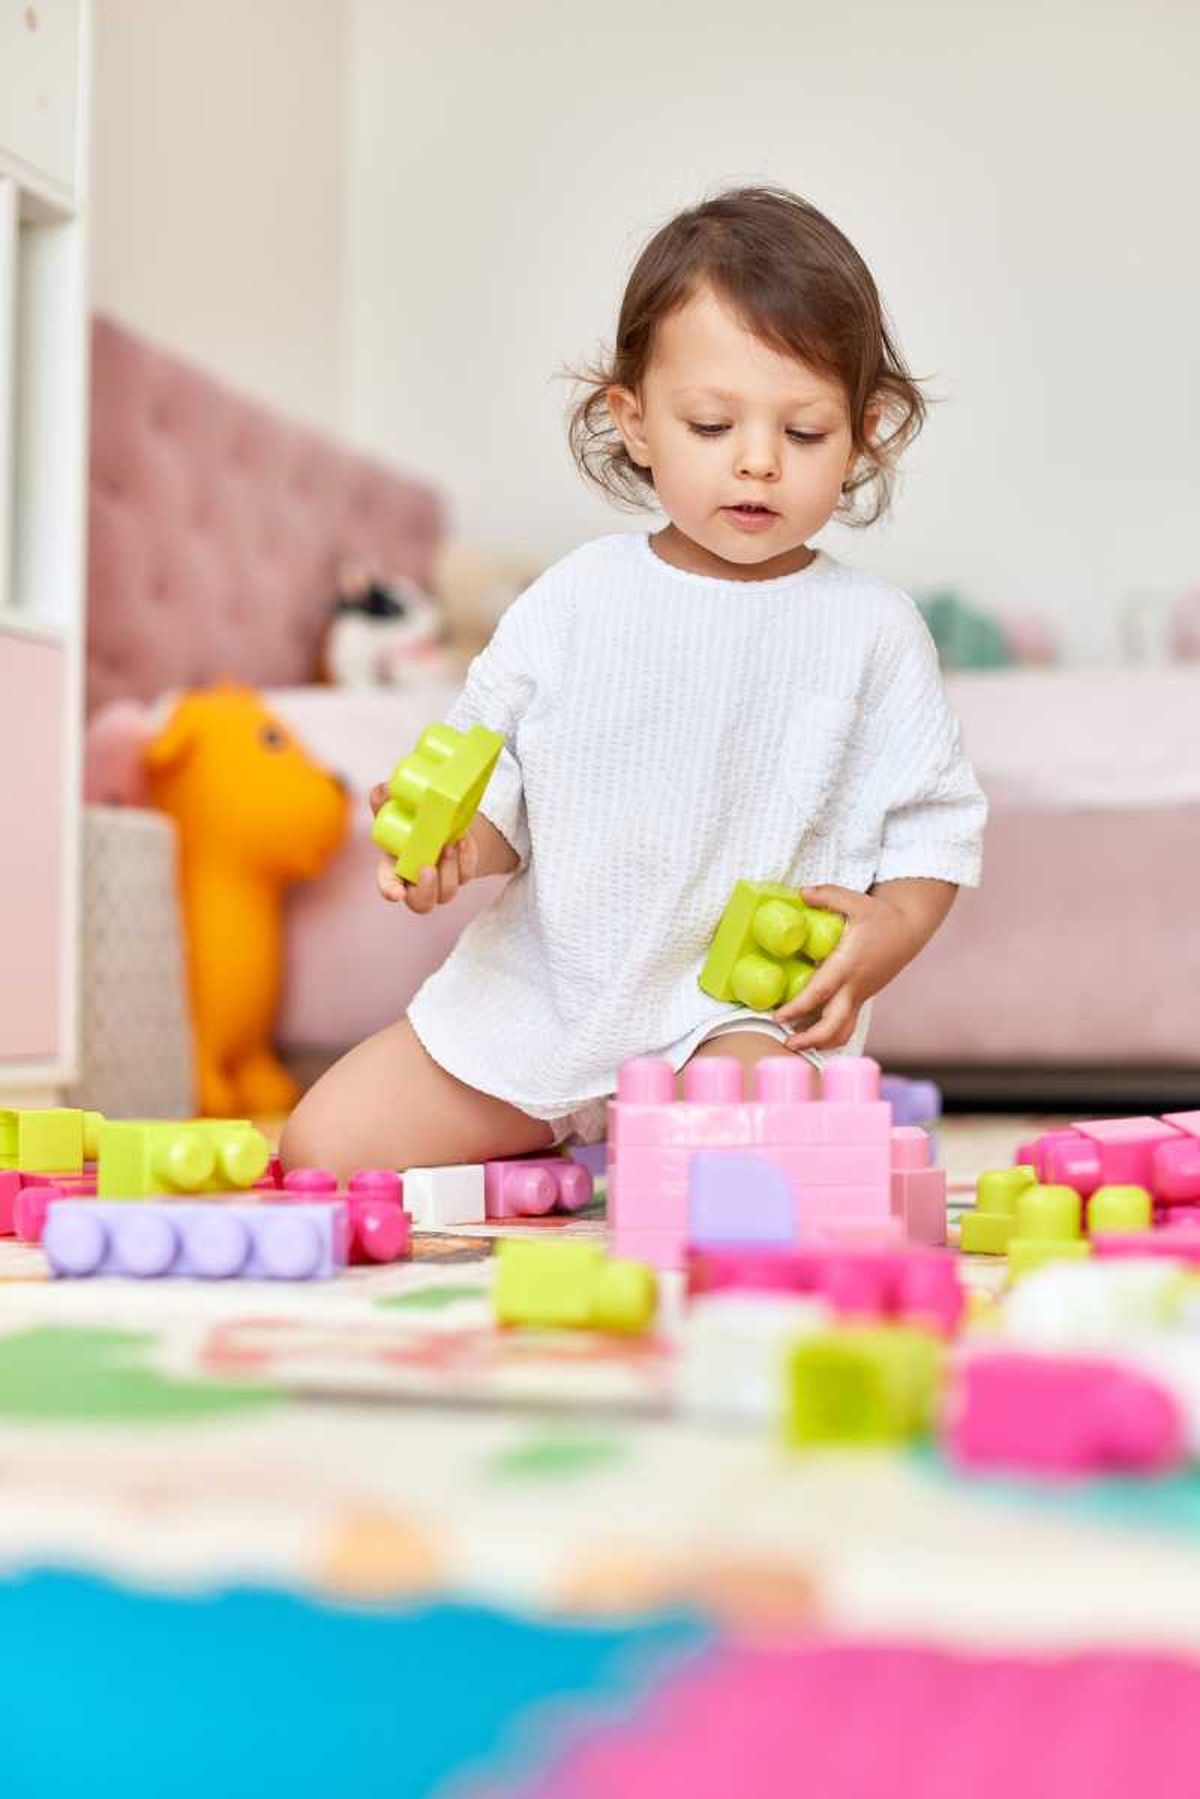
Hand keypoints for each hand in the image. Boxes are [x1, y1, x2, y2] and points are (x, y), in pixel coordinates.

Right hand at [369, 781, 478, 912]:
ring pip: (447, 892)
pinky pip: (466, 875)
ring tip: (449, 844)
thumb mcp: (395, 810)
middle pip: (421, 903)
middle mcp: (417, 882)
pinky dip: (466, 859)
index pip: (389, 886)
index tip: (395, 894)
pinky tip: (463, 841)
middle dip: (427, 889)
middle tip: (429, 867)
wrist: (441, 823)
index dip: (390, 891)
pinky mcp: (462, 874)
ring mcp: (441, 883)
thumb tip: (383, 789)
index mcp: (394, 868)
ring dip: (449, 870)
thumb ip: (384, 801)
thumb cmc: (410, 822)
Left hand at [772, 885, 919, 1051]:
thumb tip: (801, 893)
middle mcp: (854, 986)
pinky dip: (828, 1033)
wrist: (910, 930)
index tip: (779, 1017)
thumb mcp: (856, 901)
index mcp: (848, 964)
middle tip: (787, 1044)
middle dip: (810, 1040)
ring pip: (843, 1031)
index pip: (820, 992)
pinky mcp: (861, 997)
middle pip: (834, 1025)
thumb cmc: (882, 916)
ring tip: (795, 1043)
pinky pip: (845, 1023)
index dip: (798, 1008)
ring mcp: (859, 995)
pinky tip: (809, 1033)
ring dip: (820, 1042)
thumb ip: (828, 895)